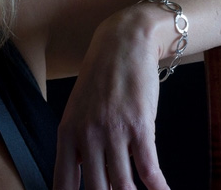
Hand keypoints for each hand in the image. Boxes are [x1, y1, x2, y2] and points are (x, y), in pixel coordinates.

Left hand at [52, 6, 171, 189]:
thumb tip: (86, 178)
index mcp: (67, 134)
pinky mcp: (139, 126)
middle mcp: (86, 136)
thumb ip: (78, 144)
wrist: (123, 44)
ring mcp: (113, 132)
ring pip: (122, 186)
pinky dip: (157, 187)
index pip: (62, 184)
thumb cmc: (102, 79)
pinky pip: (148, 170)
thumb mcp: (78, 111)